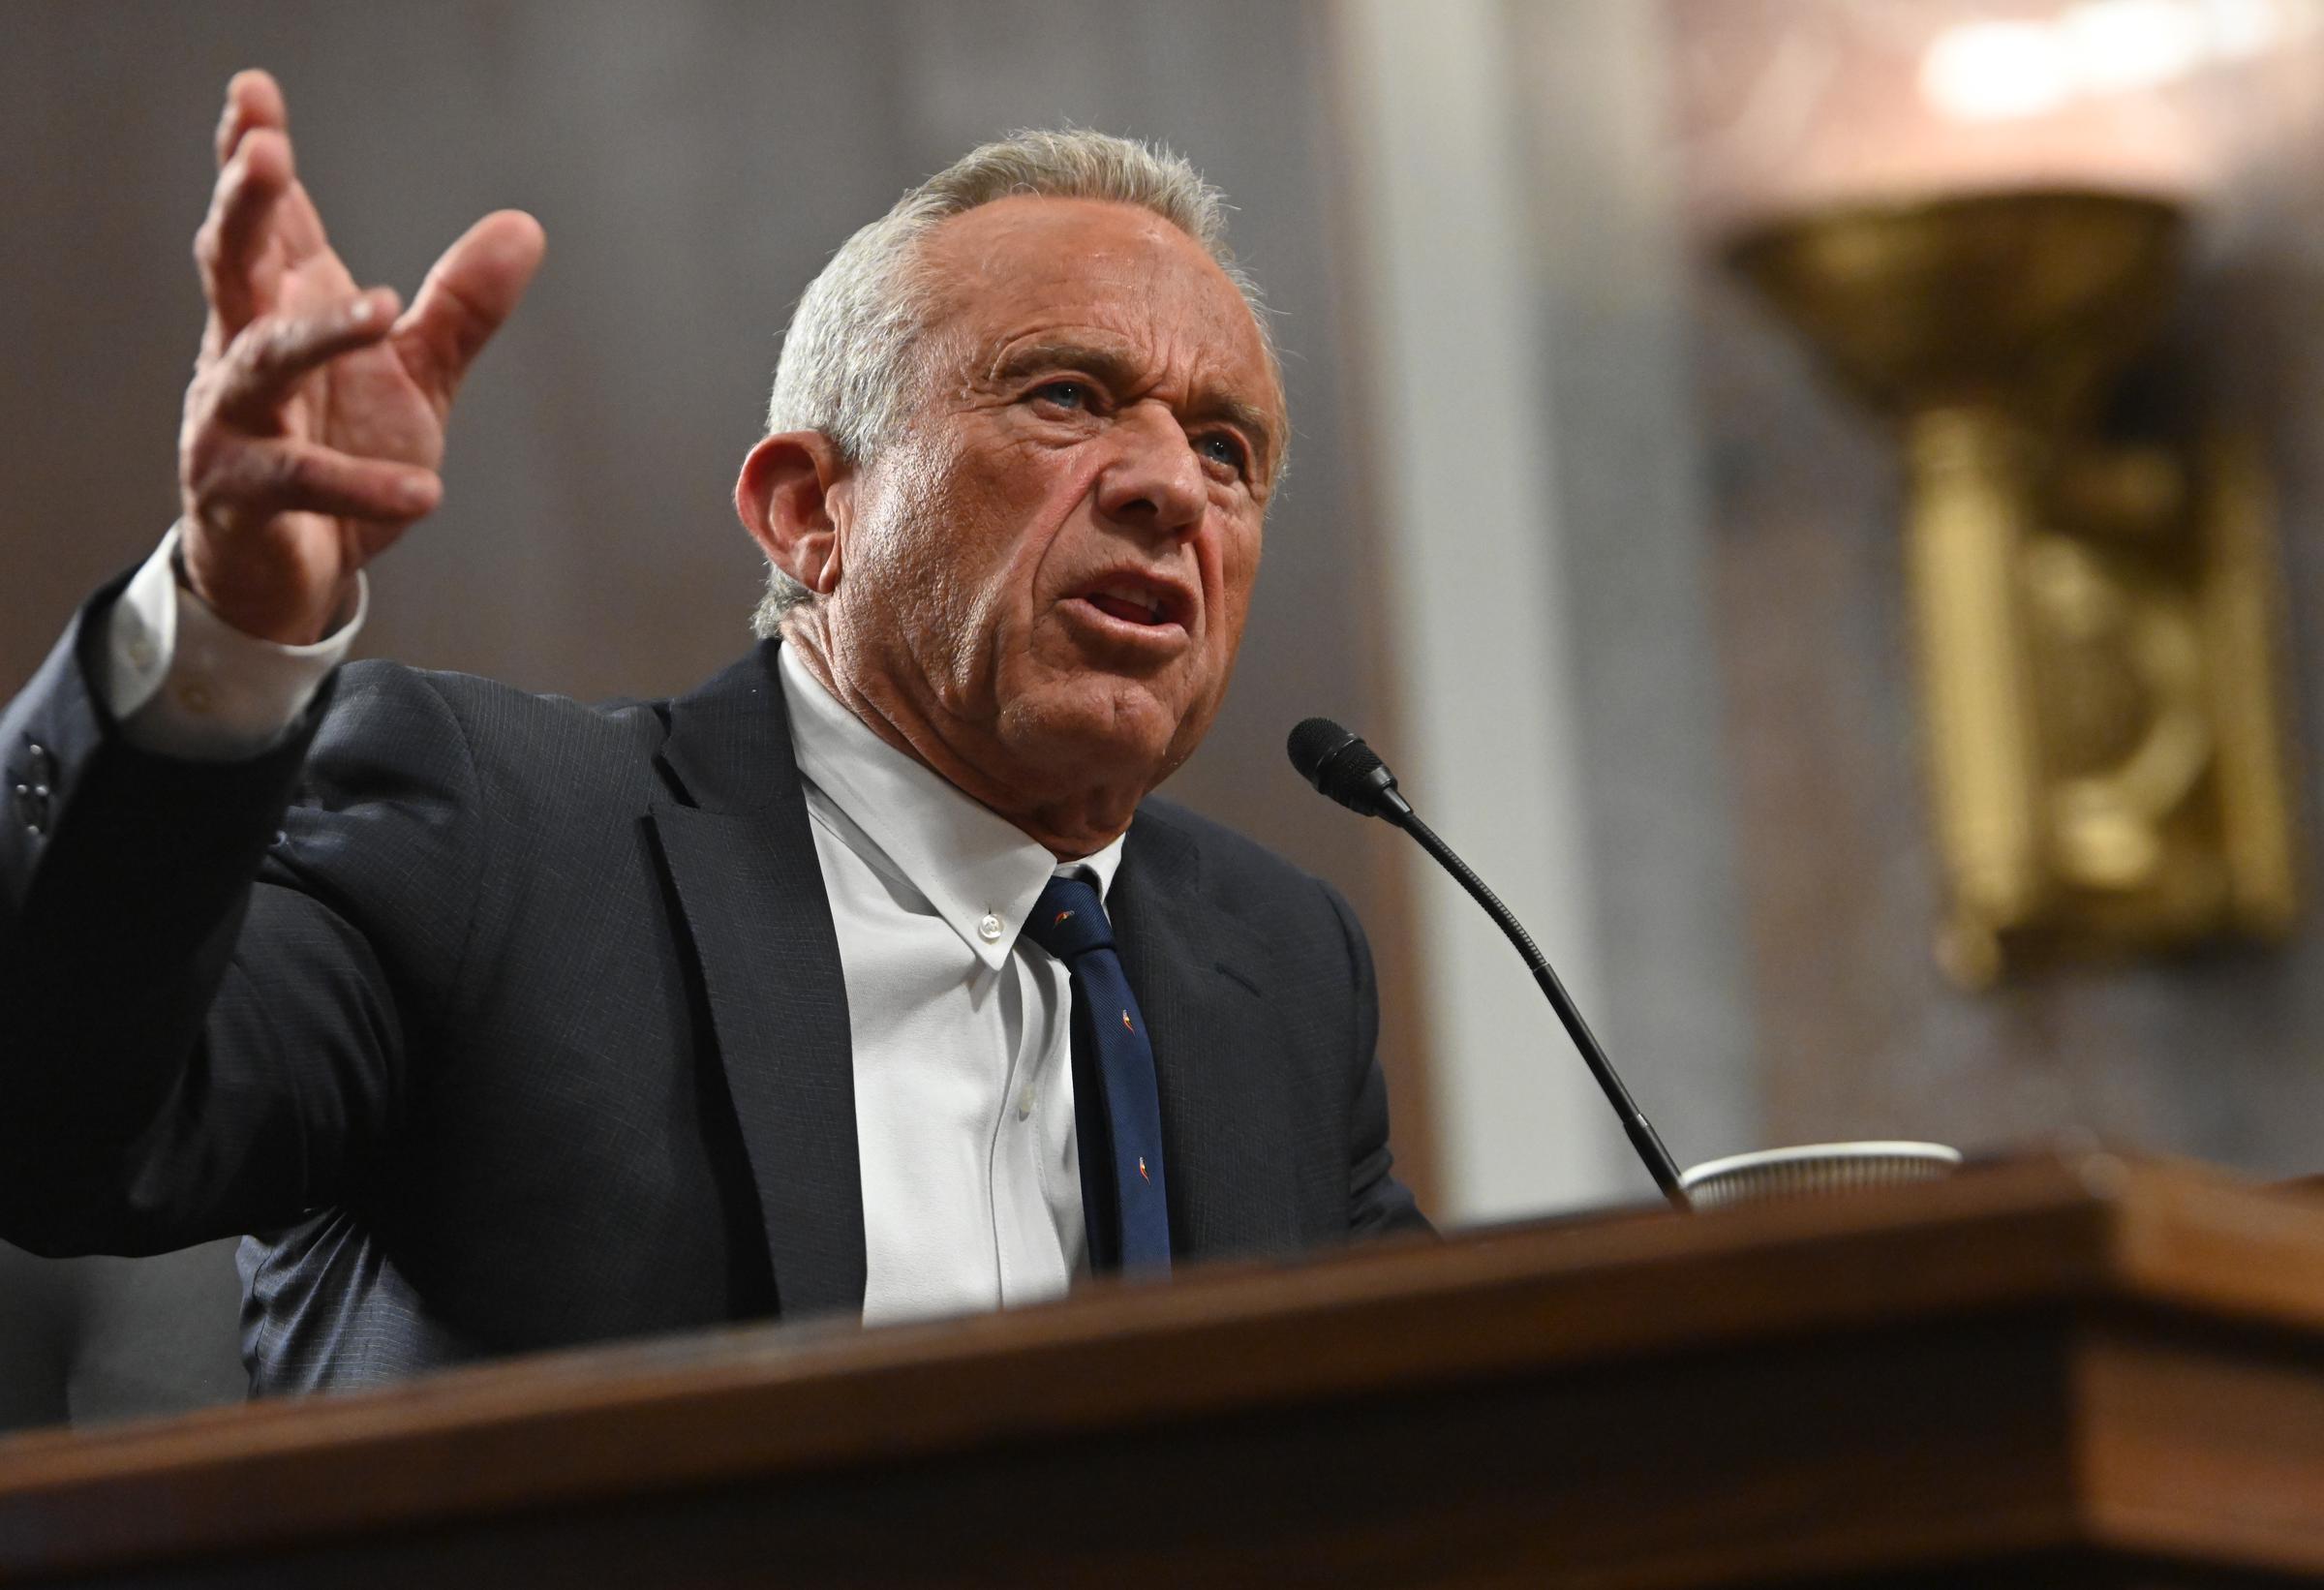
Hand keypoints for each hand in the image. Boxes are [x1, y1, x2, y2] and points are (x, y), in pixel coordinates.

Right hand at [178, 71, 544, 643]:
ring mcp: (233, 421)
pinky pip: (300, 483)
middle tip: (264, 153)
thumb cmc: (341, 449)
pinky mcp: (242, 495)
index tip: (255, 92)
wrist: (296, 568)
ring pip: (264, 362)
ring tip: (387, 308)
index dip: (253, 153)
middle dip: (245, 205)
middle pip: (232, 262)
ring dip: (321, 332)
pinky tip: (427, 492)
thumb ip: (462, 307)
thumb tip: (525, 226)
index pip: (265, 221)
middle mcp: (243, 351)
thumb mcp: (416, 375)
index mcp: (281, 308)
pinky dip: (363, 484)